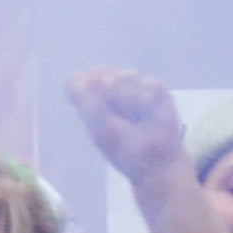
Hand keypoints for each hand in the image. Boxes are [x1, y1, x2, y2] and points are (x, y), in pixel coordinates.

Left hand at [67, 67, 188, 187]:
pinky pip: (148, 82)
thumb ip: (91, 104)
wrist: (156, 160)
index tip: (95, 104)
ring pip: (126, 75)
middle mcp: (109, 90)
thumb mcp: (100, 129)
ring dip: (130, 99)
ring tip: (135, 117)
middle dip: (110, 94)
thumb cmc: (124, 148)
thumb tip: (92, 78)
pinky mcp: (154, 88)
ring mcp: (132, 87)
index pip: (76, 80)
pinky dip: (148, 101)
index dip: (84, 87)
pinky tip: (150, 114)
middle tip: (119, 116)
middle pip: (101, 72)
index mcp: (89, 101)